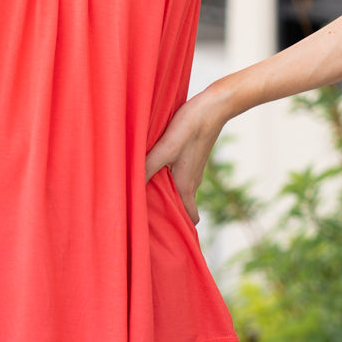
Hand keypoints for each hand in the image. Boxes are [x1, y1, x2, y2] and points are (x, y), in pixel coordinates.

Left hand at [144, 89, 226, 224]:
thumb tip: (127, 188)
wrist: (214, 105)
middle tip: (146, 217)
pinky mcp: (191, 156)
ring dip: (165, 194)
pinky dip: (167, 178)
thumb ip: (146, 168)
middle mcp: (192, 180)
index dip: (182, 228)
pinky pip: (178, 175)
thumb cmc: (190, 127)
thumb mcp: (165, 149)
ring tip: (143, 194)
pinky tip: (152, 169)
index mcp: (187, 184)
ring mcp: (193, 168)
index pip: (191, 218)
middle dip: (168, 213)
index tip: (167, 236)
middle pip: (182, 205)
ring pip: (179, 189)